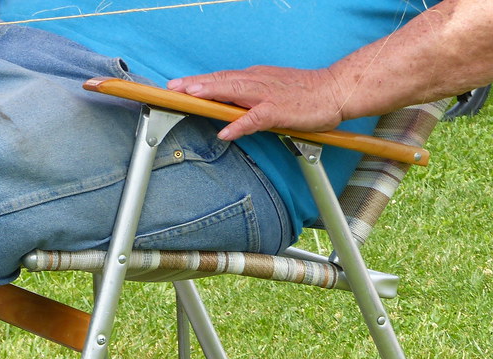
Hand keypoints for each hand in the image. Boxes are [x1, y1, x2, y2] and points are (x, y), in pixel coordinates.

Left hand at [167, 65, 344, 139]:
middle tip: (174, 86)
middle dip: (196, 83)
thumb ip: (248, 98)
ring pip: (235, 90)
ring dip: (212, 92)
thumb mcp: (271, 91)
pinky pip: (255, 119)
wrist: (335, 90)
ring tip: (191, 95)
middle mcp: (258, 82)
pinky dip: (240, 124)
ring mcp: (267, 95)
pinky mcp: (279, 111)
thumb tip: (227, 108)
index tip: (178, 83)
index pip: (222, 77)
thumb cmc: (305, 93)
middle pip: (222, 80)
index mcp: (255, 78)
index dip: (199, 81)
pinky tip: (226, 131)